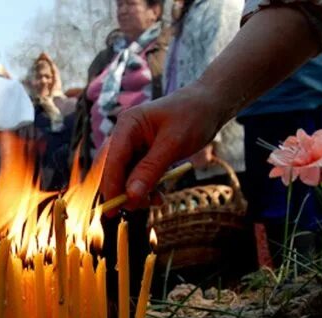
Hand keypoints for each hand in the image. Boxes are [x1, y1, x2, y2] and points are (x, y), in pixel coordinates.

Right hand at [103, 84, 224, 210]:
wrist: (210, 104)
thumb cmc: (193, 115)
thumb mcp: (173, 144)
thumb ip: (150, 170)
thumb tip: (131, 196)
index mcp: (127, 125)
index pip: (112, 161)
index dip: (111, 186)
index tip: (113, 209)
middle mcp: (125, 135)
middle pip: (115, 170)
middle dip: (124, 191)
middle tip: (137, 208)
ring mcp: (133, 146)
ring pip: (126, 176)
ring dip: (137, 192)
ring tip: (156, 200)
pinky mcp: (142, 154)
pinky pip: (138, 176)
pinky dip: (146, 188)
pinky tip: (158, 195)